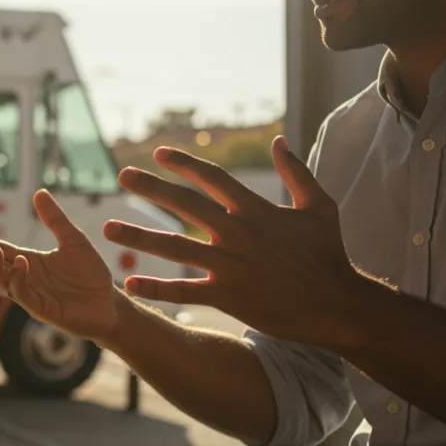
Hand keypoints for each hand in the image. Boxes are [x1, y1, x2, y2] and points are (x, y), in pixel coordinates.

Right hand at [0, 189, 118, 339]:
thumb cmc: (90, 274)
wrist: (109, 303)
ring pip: (1, 280)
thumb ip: (55, 219)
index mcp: (27, 261)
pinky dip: (18, 280)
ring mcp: (30, 293)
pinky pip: (22, 294)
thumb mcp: (73, 240)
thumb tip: (39, 192)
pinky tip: (22, 264)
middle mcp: (23, 277)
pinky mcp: (40, 308)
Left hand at [103, 135, 364, 344]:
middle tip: (121, 175)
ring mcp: (229, 265)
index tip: (158, 152)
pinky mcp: (227, 296)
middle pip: (185, 204)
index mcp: (255, 210)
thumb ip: (297, 172)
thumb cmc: (329, 254)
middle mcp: (237, 233)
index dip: (183, 163)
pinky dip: (156, 288)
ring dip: (138, 236)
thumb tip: (278, 140)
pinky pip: (184, 291)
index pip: (212, 178)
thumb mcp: (320, 206)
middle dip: (151, 188)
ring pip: (174, 247)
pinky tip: (130, 283)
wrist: (337, 305)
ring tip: (107, 228)